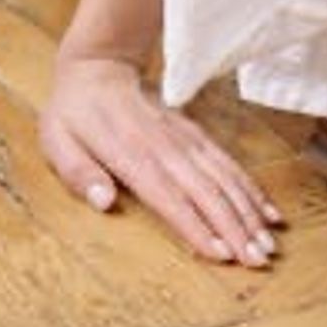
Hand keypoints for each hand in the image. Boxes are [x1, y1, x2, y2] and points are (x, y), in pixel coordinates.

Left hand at [40, 53, 281, 266]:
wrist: (97, 67)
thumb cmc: (74, 112)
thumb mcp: (57, 141)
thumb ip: (78, 172)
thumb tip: (103, 202)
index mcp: (128, 152)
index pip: (166, 194)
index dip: (194, 224)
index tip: (220, 253)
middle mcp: (162, 145)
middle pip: (204, 190)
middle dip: (234, 226)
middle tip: (258, 259)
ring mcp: (182, 137)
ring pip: (222, 176)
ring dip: (248, 210)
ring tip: (269, 243)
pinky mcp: (194, 133)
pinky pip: (226, 161)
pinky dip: (249, 187)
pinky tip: (268, 211)